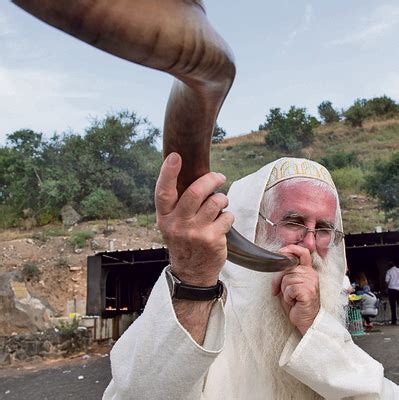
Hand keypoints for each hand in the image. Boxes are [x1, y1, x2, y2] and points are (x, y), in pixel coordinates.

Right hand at [155, 153, 233, 285]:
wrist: (192, 273)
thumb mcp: (172, 224)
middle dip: (211, 179)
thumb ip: (178, 204)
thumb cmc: (184, 242)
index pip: (163, 192)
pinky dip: (228, 216)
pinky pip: (227, 216)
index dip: (168, 173)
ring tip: (220, 204)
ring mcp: (195, 233)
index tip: (175, 157)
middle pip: (195, 192)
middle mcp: (178, 224)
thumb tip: (193, 175)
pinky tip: (222, 223)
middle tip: (219, 177)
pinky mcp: (212, 239)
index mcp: (165, 217)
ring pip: (215, 202)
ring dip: (222, 199)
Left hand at [271, 245, 319, 334]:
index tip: (280, 252)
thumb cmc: (297, 303)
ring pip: (286, 279)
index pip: (302, 252)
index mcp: (308, 270)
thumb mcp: (291, 283)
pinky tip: (294, 301)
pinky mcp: (308, 291)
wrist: (307, 321)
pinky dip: (287, 297)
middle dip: (278, 279)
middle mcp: (311, 274)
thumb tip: (276, 262)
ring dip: (284, 290)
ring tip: (291, 297)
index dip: (290, 249)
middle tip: (279, 290)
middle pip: (287, 268)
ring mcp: (311, 282)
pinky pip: (289, 289)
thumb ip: (287, 272)